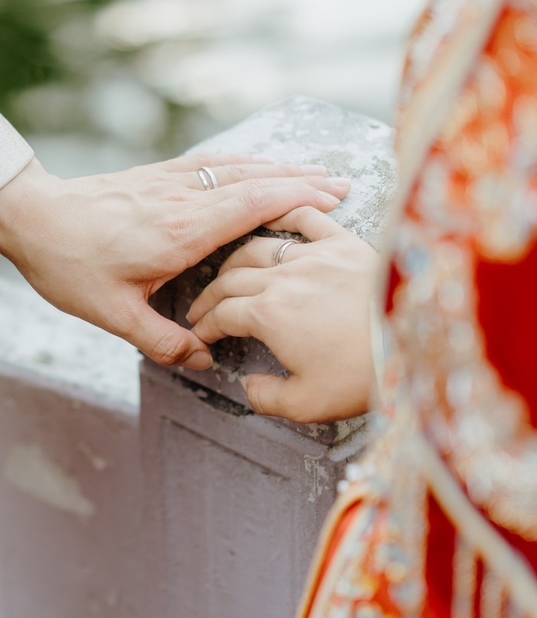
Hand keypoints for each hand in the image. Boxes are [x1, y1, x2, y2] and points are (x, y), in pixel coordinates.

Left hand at [0, 156, 350, 369]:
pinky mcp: (157, 175)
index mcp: (180, 232)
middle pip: (256, 181)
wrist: (31, 217)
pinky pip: (213, 163)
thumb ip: (163, 342)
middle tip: (344, 185)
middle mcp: (182, 199)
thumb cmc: (69, 266)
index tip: (333, 198)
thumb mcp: (113, 316)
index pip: (252, 207)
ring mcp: (170, 181)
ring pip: (238, 167)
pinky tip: (260, 164)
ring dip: (280, 168)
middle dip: (302, 181)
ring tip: (316, 172)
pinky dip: (246, 162)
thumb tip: (204, 363)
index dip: (297, 199)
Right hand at [187, 206, 377, 418]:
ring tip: (230, 273)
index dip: (205, 326)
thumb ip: (266, 397)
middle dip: (210, 296)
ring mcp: (314, 255)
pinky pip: (306, 218)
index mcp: (268, 316)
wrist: (416, 346)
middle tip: (203, 309)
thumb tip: (249, 387)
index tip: (201, 334)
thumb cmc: (363, 376)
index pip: (221, 315)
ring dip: (236, 261)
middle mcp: (283, 278)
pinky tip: (272, 216)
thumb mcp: (306, 405)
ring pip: (258, 247)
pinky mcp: (344, 243)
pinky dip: (283, 212)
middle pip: (231, 279)